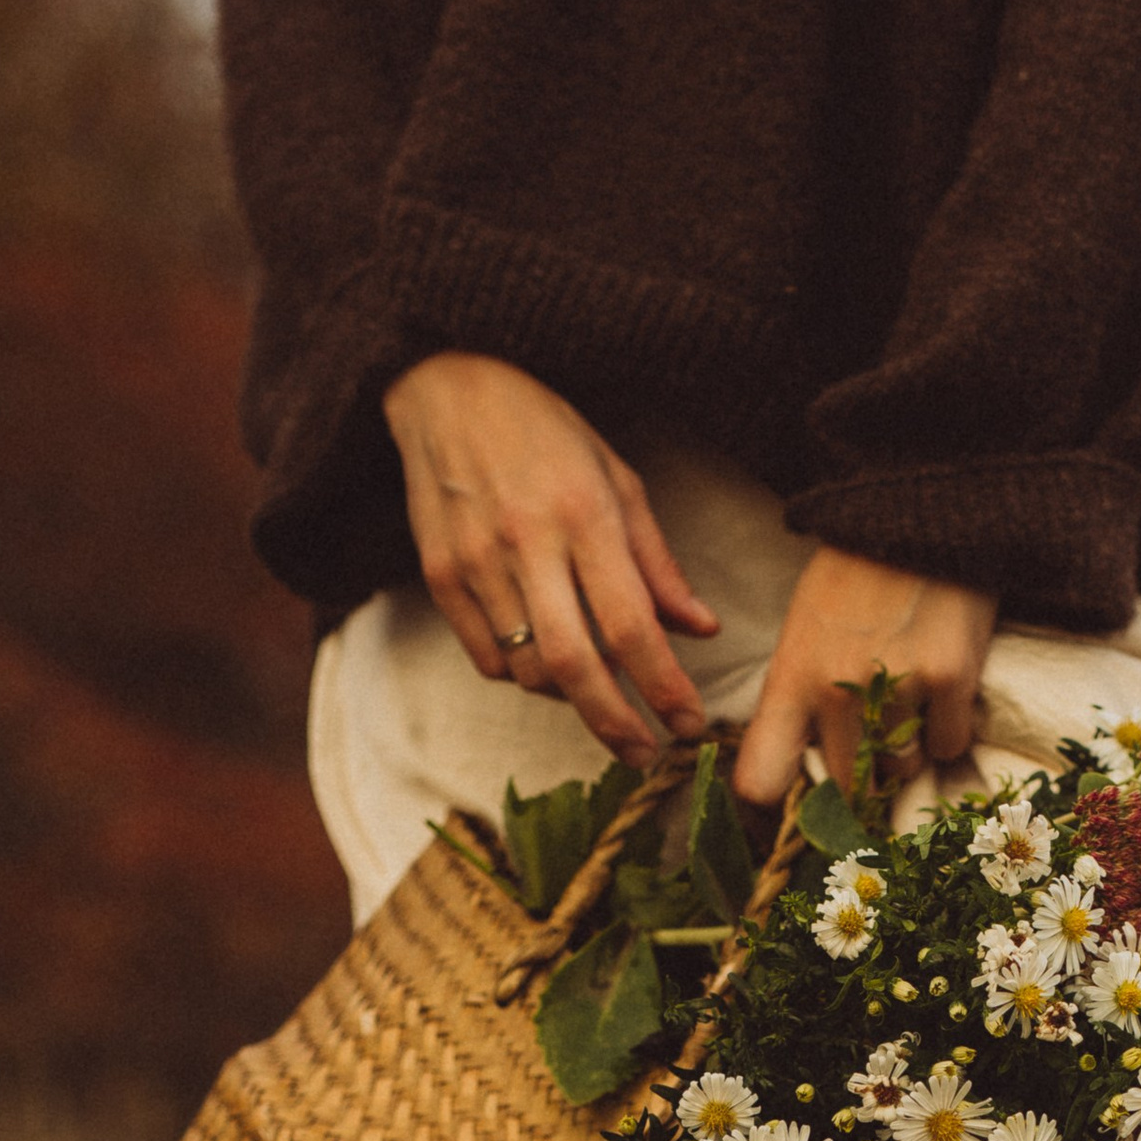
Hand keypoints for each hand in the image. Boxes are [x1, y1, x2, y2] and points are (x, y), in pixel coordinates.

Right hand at [381, 353, 719, 765]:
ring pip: (528, 670)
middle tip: (644, 754)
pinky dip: (523, 675)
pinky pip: (487, 658)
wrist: (444, 386)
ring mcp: (475, 561)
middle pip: (574, 664)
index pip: (631, 624)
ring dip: (570, 697)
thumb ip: (657, 562)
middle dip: (615, 723)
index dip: (664, 687)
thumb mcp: (616, 479)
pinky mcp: (438, 575)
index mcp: (583, 512)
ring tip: (597, 692)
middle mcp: (526, 540)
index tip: (689, 725)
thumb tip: (702, 629)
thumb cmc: (543, 431)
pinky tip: (544, 660)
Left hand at [734, 547, 997, 805]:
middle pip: (845, 788)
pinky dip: (949, 728)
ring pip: (901, 771)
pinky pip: (948, 746)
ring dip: (907, 750)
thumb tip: (805, 772)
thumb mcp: (803, 633)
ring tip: (910, 699)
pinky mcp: (950, 678)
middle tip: (873, 741)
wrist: (918, 514)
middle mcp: (838, 691)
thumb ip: (798, 701)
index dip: (772, 811)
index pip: (759, 781)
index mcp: (790, 679)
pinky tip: (943, 686)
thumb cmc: (855, 577)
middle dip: (860, 776)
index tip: (791, 813)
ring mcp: (897, 686)